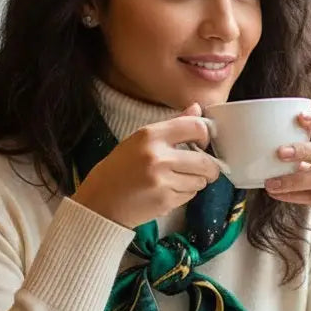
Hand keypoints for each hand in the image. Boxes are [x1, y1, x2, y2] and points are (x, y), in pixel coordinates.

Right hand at [72, 105, 221, 228]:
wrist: (100, 202)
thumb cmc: (119, 169)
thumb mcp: (140, 140)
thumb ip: (172, 125)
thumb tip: (197, 109)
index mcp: (150, 135)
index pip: (196, 127)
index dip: (206, 135)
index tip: (203, 143)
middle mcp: (158, 157)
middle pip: (205, 161)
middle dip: (210, 168)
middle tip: (204, 169)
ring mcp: (162, 181)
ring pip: (200, 181)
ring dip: (195, 182)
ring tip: (176, 181)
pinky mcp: (165, 201)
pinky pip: (190, 196)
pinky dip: (184, 195)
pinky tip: (168, 192)